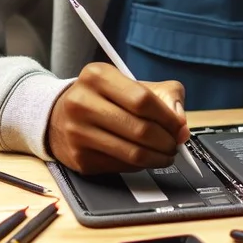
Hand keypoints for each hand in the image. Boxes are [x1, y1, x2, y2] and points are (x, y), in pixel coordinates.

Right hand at [47, 62, 189, 174]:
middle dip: (166, 140)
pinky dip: (140, 165)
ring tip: (166, 153)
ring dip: (158, 157)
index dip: (168, 117)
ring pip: (132, 153)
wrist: (60, 115)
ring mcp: (78, 133)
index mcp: (97, 76)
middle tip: (175, 143)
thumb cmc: (105, 97)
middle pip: (139, 129)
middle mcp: (82, 103)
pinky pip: (120, 166)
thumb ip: (165, 95)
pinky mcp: (80, 159)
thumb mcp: (131, 83)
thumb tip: (182, 125)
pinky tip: (145, 157)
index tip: (179, 126)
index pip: (143, 100)